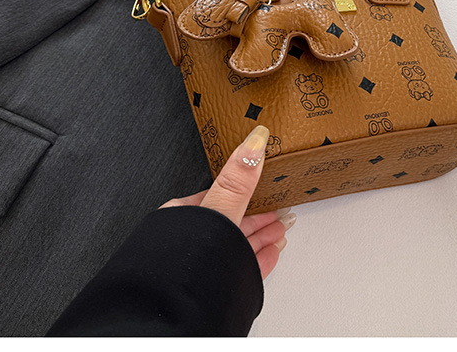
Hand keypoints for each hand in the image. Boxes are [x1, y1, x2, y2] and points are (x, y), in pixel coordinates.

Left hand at [159, 125, 294, 278]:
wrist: (175, 314)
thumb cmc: (182, 261)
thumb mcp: (218, 210)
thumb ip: (238, 180)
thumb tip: (254, 143)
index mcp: (183, 217)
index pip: (220, 197)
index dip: (247, 192)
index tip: (266, 188)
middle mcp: (189, 240)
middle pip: (232, 222)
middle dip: (258, 216)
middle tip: (279, 211)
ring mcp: (201, 264)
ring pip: (237, 245)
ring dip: (262, 236)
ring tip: (280, 231)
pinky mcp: (213, 286)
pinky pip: (240, 266)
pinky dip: (259, 258)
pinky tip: (271, 254)